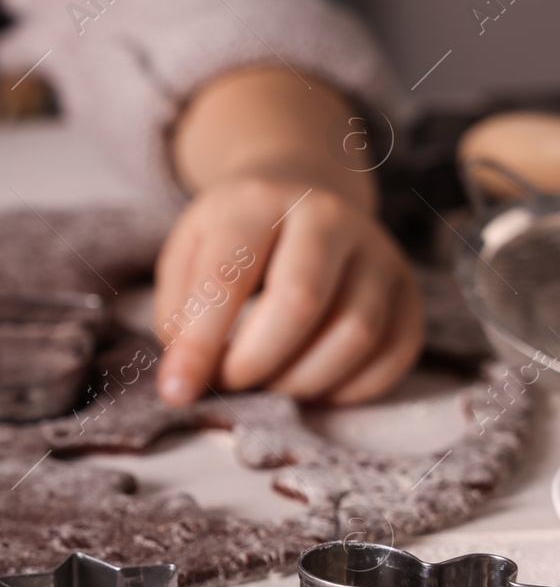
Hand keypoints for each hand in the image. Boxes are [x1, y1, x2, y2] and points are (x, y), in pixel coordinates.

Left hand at [152, 176, 422, 406]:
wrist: (302, 194)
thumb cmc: (236, 237)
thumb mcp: (188, 254)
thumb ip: (179, 313)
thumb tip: (188, 378)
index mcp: (261, 202)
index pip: (228, 279)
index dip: (200, 345)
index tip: (177, 392)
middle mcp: (329, 219)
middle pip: (301, 303)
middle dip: (256, 362)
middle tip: (230, 382)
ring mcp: (378, 253)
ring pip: (355, 333)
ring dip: (302, 380)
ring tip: (268, 382)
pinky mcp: (410, 289)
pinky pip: (395, 354)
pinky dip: (350, 388)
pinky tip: (314, 385)